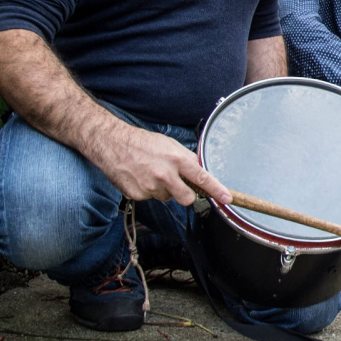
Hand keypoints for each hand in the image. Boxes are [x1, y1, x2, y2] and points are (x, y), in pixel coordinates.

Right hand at [89, 122, 231, 205]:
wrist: (112, 144)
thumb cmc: (143, 142)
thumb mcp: (170, 145)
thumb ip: (185, 160)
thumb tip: (199, 172)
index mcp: (177, 159)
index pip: (202, 177)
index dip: (217, 190)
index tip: (227, 198)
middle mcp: (165, 174)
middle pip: (186, 198)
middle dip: (185, 195)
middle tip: (176, 184)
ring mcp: (150, 186)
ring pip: (166, 198)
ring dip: (163, 190)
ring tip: (151, 173)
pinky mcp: (137, 195)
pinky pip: (149, 198)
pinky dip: (147, 191)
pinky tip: (140, 177)